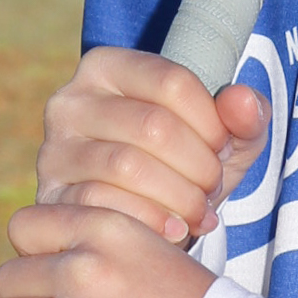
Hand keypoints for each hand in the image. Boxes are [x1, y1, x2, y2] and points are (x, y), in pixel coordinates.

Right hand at [36, 49, 269, 240]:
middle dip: (199, 164)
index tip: (224, 148)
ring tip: (200, 211)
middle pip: (153, 126)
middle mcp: (71, 101)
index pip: (172, 81)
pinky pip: (103, 207)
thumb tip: (243, 102)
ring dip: (179, 196)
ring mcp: (54, 151)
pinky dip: (151, 221)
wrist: (145, 220)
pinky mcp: (51, 198)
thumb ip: (246, 115)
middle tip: (214, 187)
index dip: (212, 122)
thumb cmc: (186, 165)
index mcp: (108, 67)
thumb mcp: (226, 137)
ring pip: (127, 167)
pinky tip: (175, 230)